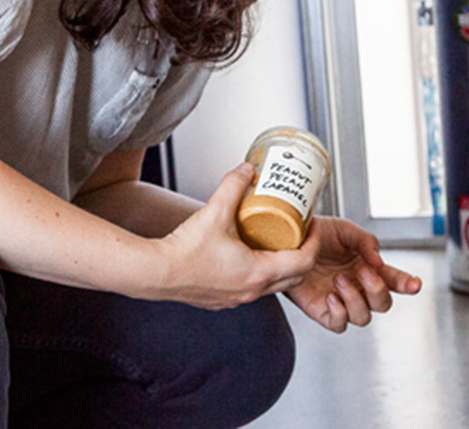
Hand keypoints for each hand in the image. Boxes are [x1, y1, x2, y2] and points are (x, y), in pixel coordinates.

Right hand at [150, 163, 319, 309]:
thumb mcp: (215, 211)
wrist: (154, 274)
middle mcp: (252, 291)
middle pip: (295, 277)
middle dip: (304, 254)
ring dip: (283, 264)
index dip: (315, 242)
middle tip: (302, 231)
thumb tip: (248, 169)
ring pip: (274, 285)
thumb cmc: (184, 251)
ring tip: (279, 239)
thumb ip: (233, 185)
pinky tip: (251, 254)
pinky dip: (262, 272)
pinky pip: (254, 288)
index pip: (304, 261)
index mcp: (258, 273)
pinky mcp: (223, 299)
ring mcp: (237, 298)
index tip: (313, 225)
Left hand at [284, 216, 421, 332]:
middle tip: (364, 272)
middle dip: (378, 290)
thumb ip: (365, 242)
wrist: (287, 242)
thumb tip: (378, 261)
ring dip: (355, 299)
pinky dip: (340, 313)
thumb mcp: (343, 229)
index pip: (394, 280)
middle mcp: (359, 287)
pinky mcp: (323, 312)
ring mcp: (342, 301)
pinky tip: (332, 295)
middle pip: (383, 304)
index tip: (415, 284)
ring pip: (363, 317)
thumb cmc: (316, 234)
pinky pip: (339, 325)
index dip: (407, 284)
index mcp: (368, 267)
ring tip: (338, 279)